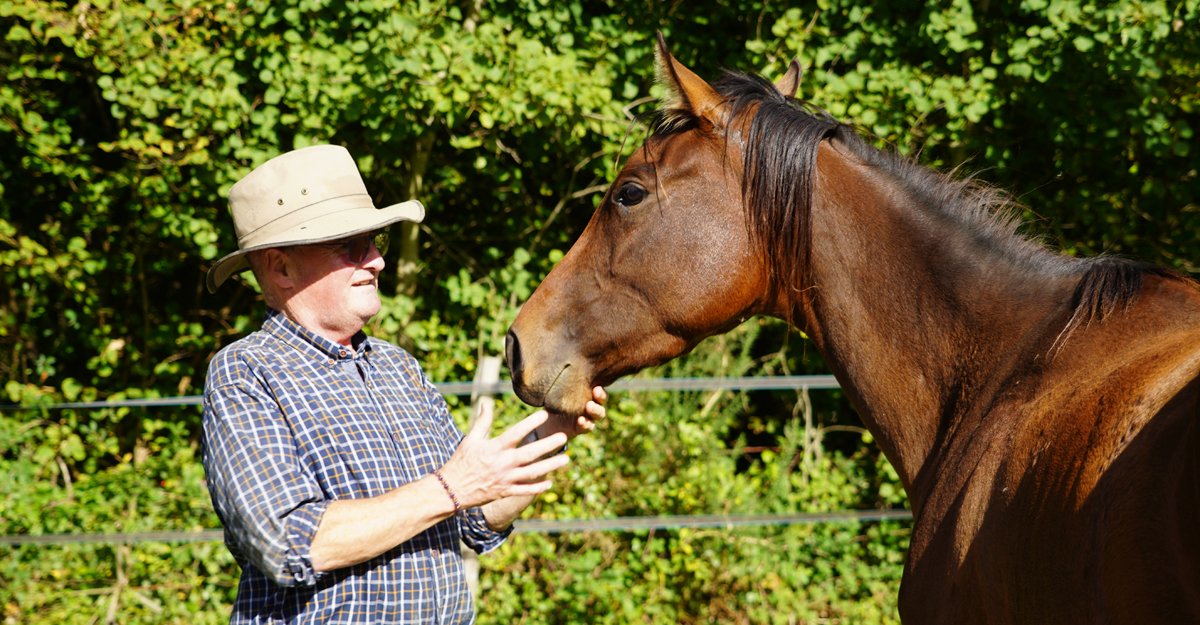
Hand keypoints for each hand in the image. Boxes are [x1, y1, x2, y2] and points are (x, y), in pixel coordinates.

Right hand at [437, 402, 569, 509]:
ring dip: (550, 466)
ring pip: (533, 473)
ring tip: (565, 459)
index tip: (545, 415)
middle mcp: (503, 463)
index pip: (516, 433)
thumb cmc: (461, 462)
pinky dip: (538, 487)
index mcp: (495, 448)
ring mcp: (505, 479)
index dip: (531, 423)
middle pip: (530, 453)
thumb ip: (482, 422)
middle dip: (548, 445)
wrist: (452, 489)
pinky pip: (525, 490)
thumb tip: (486, 402)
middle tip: (564, 437)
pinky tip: (550, 482)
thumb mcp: (470, 440)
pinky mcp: (505, 492)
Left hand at [542, 385, 606, 440]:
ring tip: (589, 407)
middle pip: (602, 401)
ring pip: (599, 414)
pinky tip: (581, 421)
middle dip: (600, 398)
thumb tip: (560, 365)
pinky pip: (589, 427)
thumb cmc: (551, 398)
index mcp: (586, 391)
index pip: (598, 389)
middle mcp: (590, 404)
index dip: (600, 389)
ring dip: (596, 411)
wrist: (543, 419)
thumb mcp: (555, 388)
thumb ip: (562, 381)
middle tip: (595, 393)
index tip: (596, 387)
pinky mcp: (582, 428)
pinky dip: (586, 424)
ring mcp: (588, 417)